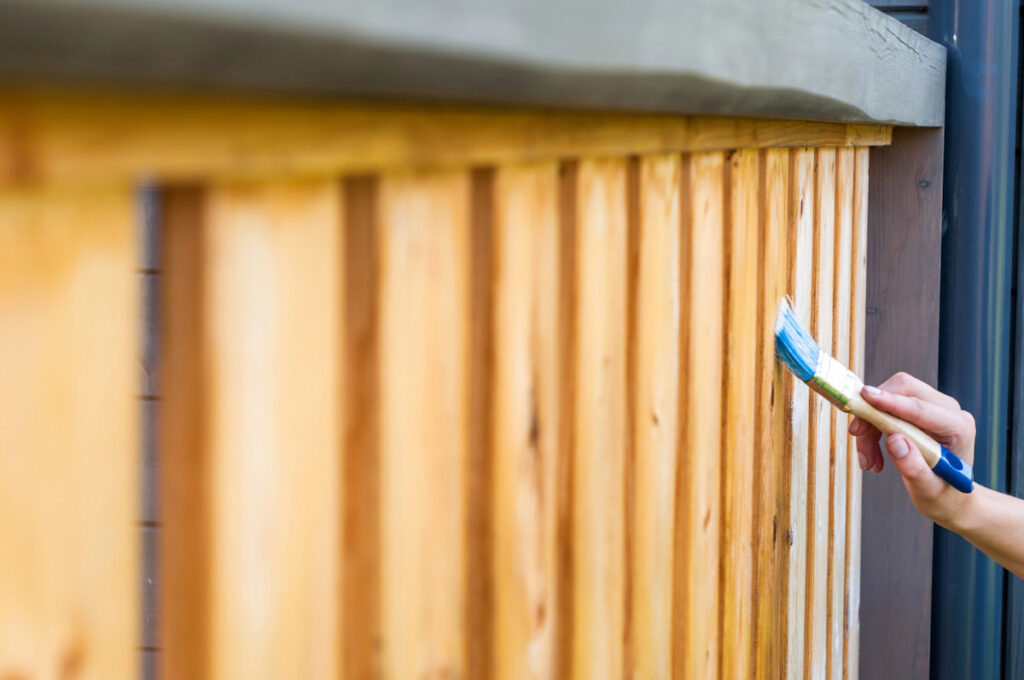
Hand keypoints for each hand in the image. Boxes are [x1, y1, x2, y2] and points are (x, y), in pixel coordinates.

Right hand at [848, 372, 975, 528]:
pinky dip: (872, 428)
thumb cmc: (944, 495)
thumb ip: (914, 468)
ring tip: (868, 460)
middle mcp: (948, 411)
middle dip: (874, 412)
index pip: (920, 408)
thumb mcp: (930, 491)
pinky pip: (886, 406)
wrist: (948, 496)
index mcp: (959, 428)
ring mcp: (933, 407)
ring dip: (870, 426)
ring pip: (889, 397)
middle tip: (857, 436)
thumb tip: (895, 441)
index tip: (865, 395)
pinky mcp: (918, 409)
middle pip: (903, 391)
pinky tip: (873, 455)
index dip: (891, 402)